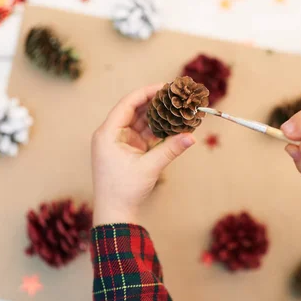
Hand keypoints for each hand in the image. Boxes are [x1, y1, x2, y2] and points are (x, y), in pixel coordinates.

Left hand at [91, 84, 195, 225]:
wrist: (115, 213)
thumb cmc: (123, 190)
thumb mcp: (149, 167)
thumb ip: (170, 149)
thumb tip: (192, 136)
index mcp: (108, 133)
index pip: (127, 104)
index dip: (146, 93)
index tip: (165, 87)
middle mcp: (111, 134)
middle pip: (135, 110)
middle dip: (155, 103)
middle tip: (175, 95)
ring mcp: (120, 142)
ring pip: (141, 122)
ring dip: (158, 116)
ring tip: (177, 108)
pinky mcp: (128, 151)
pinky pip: (144, 134)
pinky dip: (157, 130)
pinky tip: (173, 124)